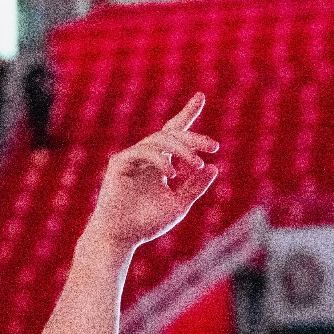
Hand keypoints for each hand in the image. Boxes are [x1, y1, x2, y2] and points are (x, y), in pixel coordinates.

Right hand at [81, 95, 220, 251]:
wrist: (121, 237)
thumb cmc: (146, 224)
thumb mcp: (179, 204)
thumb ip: (195, 187)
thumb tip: (213, 167)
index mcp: (159, 162)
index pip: (175, 133)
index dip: (187, 114)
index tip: (201, 96)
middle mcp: (146, 156)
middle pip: (172, 135)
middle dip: (193, 138)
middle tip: (213, 146)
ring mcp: (132, 157)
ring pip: (160, 141)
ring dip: (182, 150)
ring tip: (196, 165)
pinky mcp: (120, 163)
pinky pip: (144, 153)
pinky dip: (160, 160)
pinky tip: (173, 173)